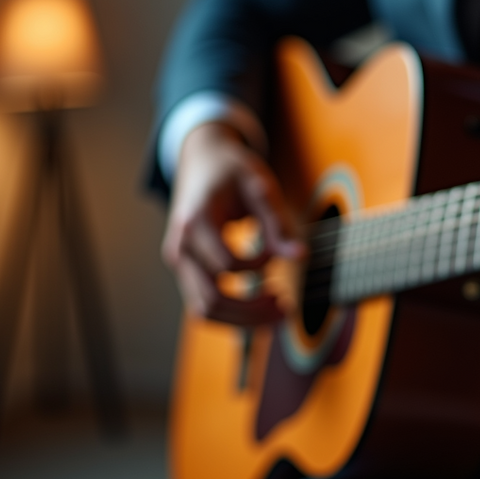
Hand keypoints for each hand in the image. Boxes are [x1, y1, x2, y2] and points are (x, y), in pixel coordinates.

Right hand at [161, 122, 302, 325]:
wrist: (202, 158)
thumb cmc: (232, 170)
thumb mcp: (259, 186)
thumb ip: (278, 222)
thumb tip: (301, 257)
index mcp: (195, 222)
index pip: (227, 265)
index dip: (260, 265)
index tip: (277, 251)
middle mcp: (179, 246)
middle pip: (211, 300)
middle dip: (252, 312)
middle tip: (287, 307)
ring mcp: (178, 260)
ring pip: (204, 310)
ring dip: (243, 320)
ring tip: (279, 310)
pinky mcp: (185, 268)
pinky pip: (203, 303)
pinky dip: (232, 313)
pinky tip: (261, 304)